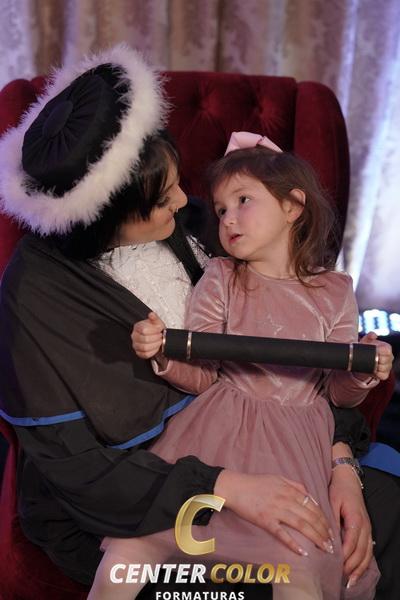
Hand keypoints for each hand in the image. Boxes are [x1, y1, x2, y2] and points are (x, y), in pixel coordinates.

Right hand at [132, 312, 164, 358]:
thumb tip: (151, 314)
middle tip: (160, 336)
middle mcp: (134, 336)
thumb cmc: (156, 330)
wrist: (157, 337)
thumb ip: (155, 318)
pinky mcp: (138, 353)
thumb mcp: (157, 322)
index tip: (159, 329)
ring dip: (155, 345)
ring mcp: (135, 345)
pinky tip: (156, 347)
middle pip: (145, 339)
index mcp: (137, 327)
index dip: (154, 331)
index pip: (144, 330)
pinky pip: (145, 354)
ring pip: (145, 348)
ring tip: (159, 341)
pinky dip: (153, 352)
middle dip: (156, 338)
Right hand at [215, 470, 332, 556]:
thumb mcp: (278, 477)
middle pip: (311, 517)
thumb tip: (310, 498)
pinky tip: (303, 552)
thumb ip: (295, 485)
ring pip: (301, 525)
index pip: (313, 507)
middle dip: (324, 532)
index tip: (331, 531)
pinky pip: (282, 534)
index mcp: (290, 490)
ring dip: (315, 538)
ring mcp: (276, 510)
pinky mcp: (265, 520)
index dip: (324, 520)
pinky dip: (293, 544)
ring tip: (324, 548)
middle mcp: (286, 500)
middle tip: (332, 544)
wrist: (235, 487)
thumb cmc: (256, 483)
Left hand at [329, 465, 372, 587]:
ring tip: (350, 581)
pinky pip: (368, 551)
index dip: (344, 555)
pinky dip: (363, 564)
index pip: (351, 542)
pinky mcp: (367, 532)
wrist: (349, 480)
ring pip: (366, 554)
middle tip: (340, 577)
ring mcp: (368, 530)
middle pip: (360, 552)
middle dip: (351, 566)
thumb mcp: (332, 501)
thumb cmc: (338, 490)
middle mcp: (364, 526)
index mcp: (355, 518)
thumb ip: (331, 519)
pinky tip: (356, 573)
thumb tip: (328, 537)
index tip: (335, 565)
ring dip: (359, 569)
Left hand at [359, 331, 392, 380]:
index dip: (379, 352)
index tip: (372, 352)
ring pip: (383, 368)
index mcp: (387, 348)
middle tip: (368, 359)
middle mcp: (390, 357)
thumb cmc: (366, 348)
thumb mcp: (366, 341)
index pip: (387, 351)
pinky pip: (382, 375)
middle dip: (376, 360)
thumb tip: (373, 335)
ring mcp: (388, 366)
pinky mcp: (385, 374)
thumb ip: (369, 336)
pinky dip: (376, 374)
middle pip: (385, 360)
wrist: (362, 359)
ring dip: (375, 367)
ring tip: (369, 364)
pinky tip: (372, 370)